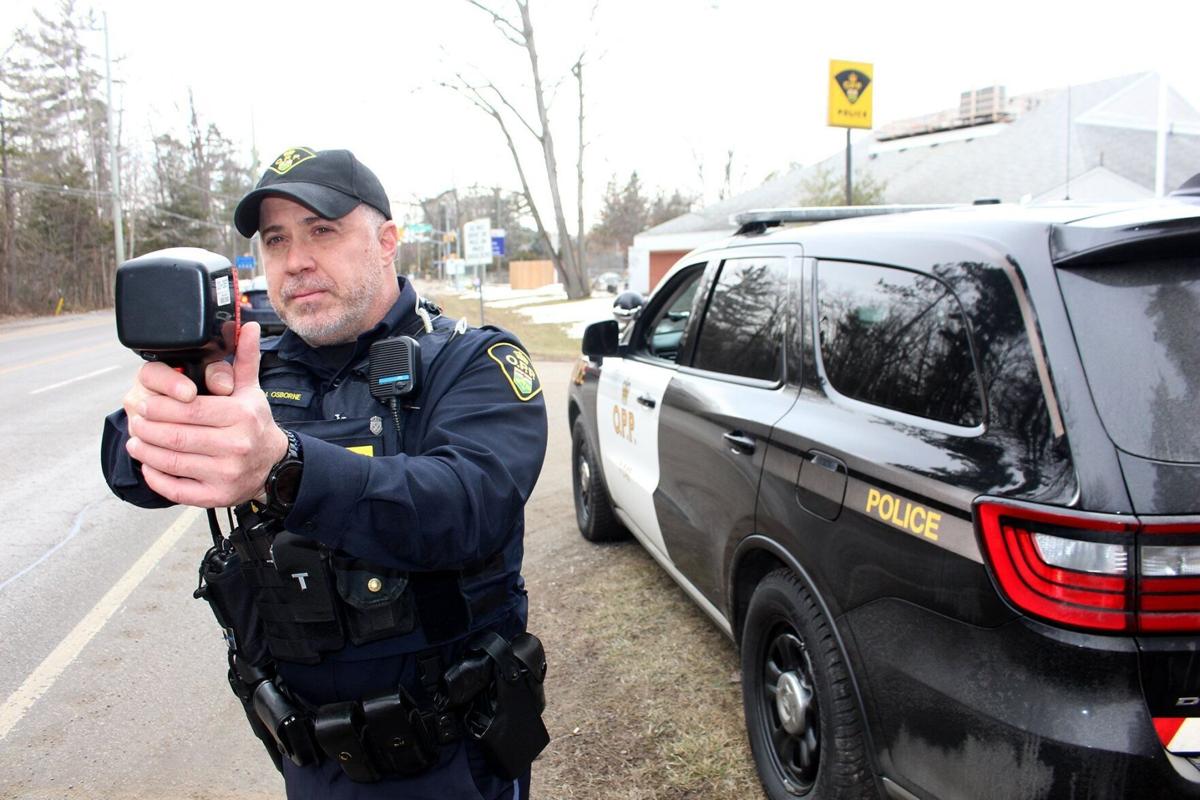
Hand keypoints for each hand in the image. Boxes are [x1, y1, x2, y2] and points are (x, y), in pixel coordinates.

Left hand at [125, 322, 288, 506]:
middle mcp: (235, 447)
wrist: (274, 465)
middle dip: (146, 427)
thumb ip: (244, 358)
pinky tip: (147, 464)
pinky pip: (175, 488)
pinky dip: (155, 477)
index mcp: (240, 417)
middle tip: (134, 419)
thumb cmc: (255, 424)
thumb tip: (248, 326)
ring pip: (171, 461)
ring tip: (135, 440)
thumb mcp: (251, 390)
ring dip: (145, 450)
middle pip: (175, 435)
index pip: (187, 410)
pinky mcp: (215, 496)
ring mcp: (225, 474)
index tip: (142, 402)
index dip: (158, 406)